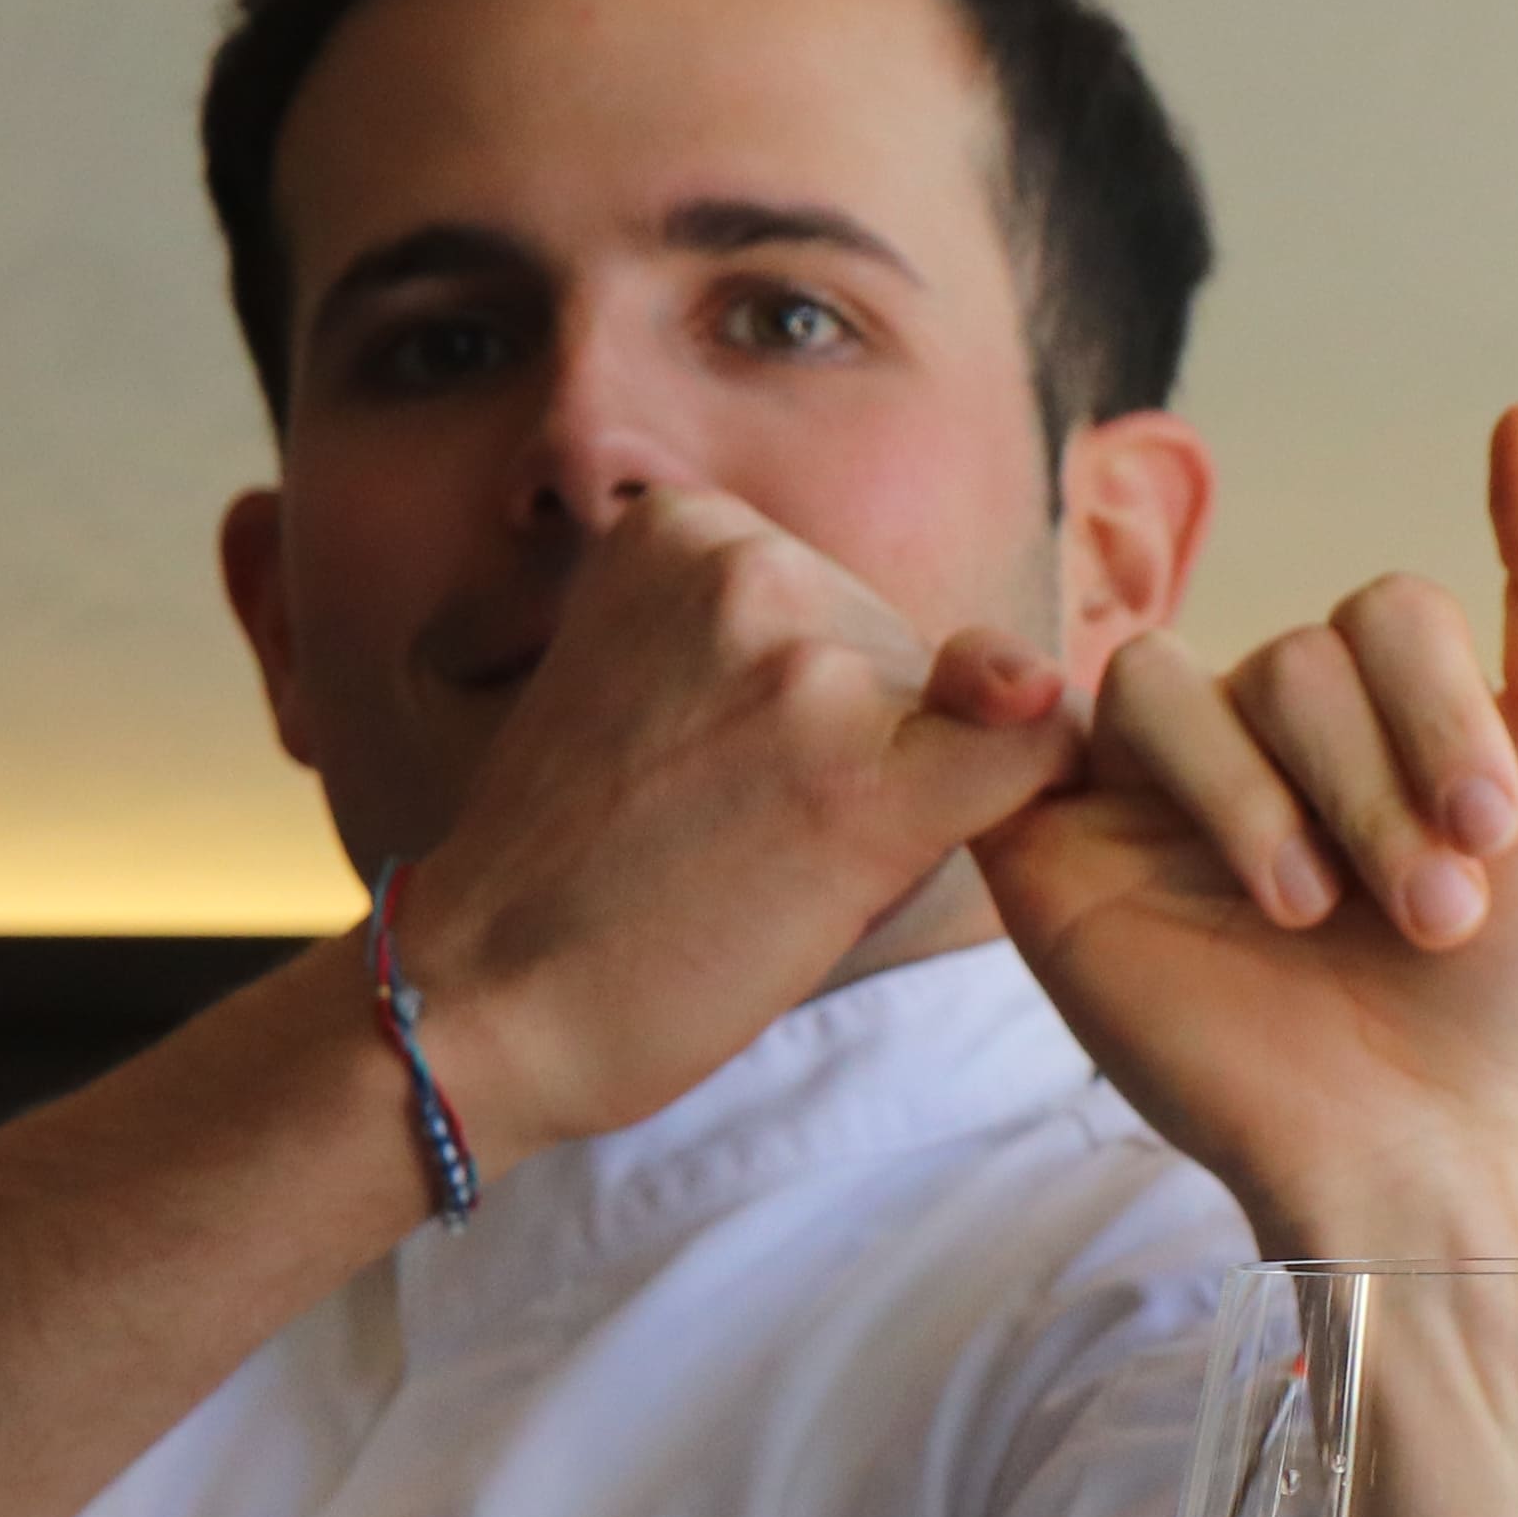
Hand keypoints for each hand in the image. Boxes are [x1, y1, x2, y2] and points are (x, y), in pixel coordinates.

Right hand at [387, 489, 1082, 1156]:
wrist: (485, 992)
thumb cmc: (580, 866)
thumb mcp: (654, 682)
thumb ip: (793, 644)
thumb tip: (1026, 677)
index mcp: (686, 524)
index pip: (843, 605)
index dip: (818, 709)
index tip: (722, 770)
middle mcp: (751, 564)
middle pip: (909, 659)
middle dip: (867, 747)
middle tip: (738, 828)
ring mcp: (808, 665)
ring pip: (961, 721)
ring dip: (901, 800)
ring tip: (766, 860)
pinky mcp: (863, 782)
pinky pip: (1033, 758)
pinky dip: (1024, 802)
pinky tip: (928, 853)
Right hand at [981, 406, 1517, 1256]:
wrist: (1423, 1153)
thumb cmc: (1517, 985)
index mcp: (1375, 710)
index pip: (1389, 612)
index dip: (1445, 713)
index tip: (1501, 842)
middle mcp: (1260, 735)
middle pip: (1295, 654)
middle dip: (1382, 779)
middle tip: (1435, 919)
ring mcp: (1147, 789)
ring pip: (1174, 683)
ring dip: (1268, 801)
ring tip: (1314, 920)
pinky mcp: (1052, 847)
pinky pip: (1037, 718)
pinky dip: (1070, 723)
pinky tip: (1174, 831)